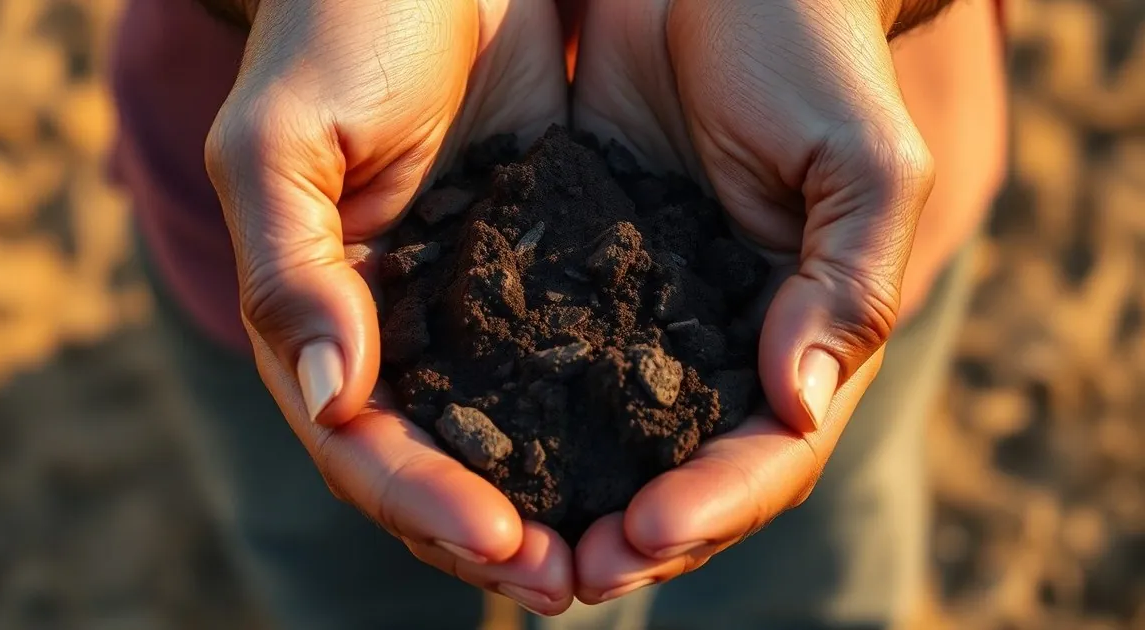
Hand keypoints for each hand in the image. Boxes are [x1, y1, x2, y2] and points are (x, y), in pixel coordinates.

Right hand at [204, 0, 572, 613]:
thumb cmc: (340, 25)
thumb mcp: (285, 139)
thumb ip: (292, 272)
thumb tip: (333, 403)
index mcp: (321, 315)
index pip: (361, 442)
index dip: (422, 501)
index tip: (501, 544)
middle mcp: (394, 329)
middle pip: (435, 464)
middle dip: (495, 534)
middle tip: (573, 586)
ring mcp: (467, 307)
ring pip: (505, 434)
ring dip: (554, 502)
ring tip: (620, 556)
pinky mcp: (536, 271)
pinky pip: (566, 365)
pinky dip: (599, 423)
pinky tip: (653, 460)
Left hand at [569, 0, 1001, 602]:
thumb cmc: (809, 52)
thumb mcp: (859, 161)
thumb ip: (845, 283)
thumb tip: (798, 406)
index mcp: (803, 330)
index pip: (769, 451)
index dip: (715, 504)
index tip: (646, 534)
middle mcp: (727, 342)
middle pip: (687, 471)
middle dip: (637, 534)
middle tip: (566, 575)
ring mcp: (652, 317)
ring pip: (614, 439)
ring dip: (569, 499)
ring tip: (510, 543)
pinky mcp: (585, 277)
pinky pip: (550, 365)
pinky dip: (519, 419)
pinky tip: (471, 451)